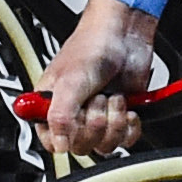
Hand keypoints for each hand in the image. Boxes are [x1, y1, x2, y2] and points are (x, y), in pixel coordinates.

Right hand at [33, 0, 163, 158]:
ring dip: (114, 122)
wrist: (125, 35)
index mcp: (50, 107)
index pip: (53, 143)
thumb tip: (58, 145)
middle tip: (97, 98)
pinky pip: (126, 140)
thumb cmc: (92, 46)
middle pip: (82, 146)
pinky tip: (128, 108)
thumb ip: (60, 116)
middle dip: (96, 123)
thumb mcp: (70, 82)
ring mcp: (97, 116)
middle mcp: (73, 115)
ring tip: (113, 98)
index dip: (68, 137)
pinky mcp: (119, 117)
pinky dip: (130, 126)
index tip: (77, 120)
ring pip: (105, 145)